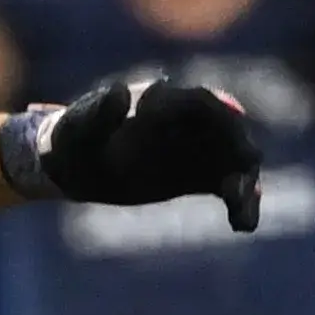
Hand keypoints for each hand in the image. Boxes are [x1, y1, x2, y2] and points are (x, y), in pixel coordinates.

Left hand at [5, 75, 263, 232]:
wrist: (70, 171)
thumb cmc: (70, 143)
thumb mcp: (75, 131)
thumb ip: (97, 113)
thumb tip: (121, 91)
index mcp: (160, 100)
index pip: (203, 103)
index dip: (224, 120)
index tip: (233, 143)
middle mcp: (185, 122)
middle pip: (228, 132)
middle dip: (240, 155)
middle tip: (240, 187)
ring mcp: (194, 148)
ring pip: (232, 161)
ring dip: (244, 185)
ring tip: (241, 217)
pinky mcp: (197, 175)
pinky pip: (226, 185)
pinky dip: (239, 202)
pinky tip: (243, 223)